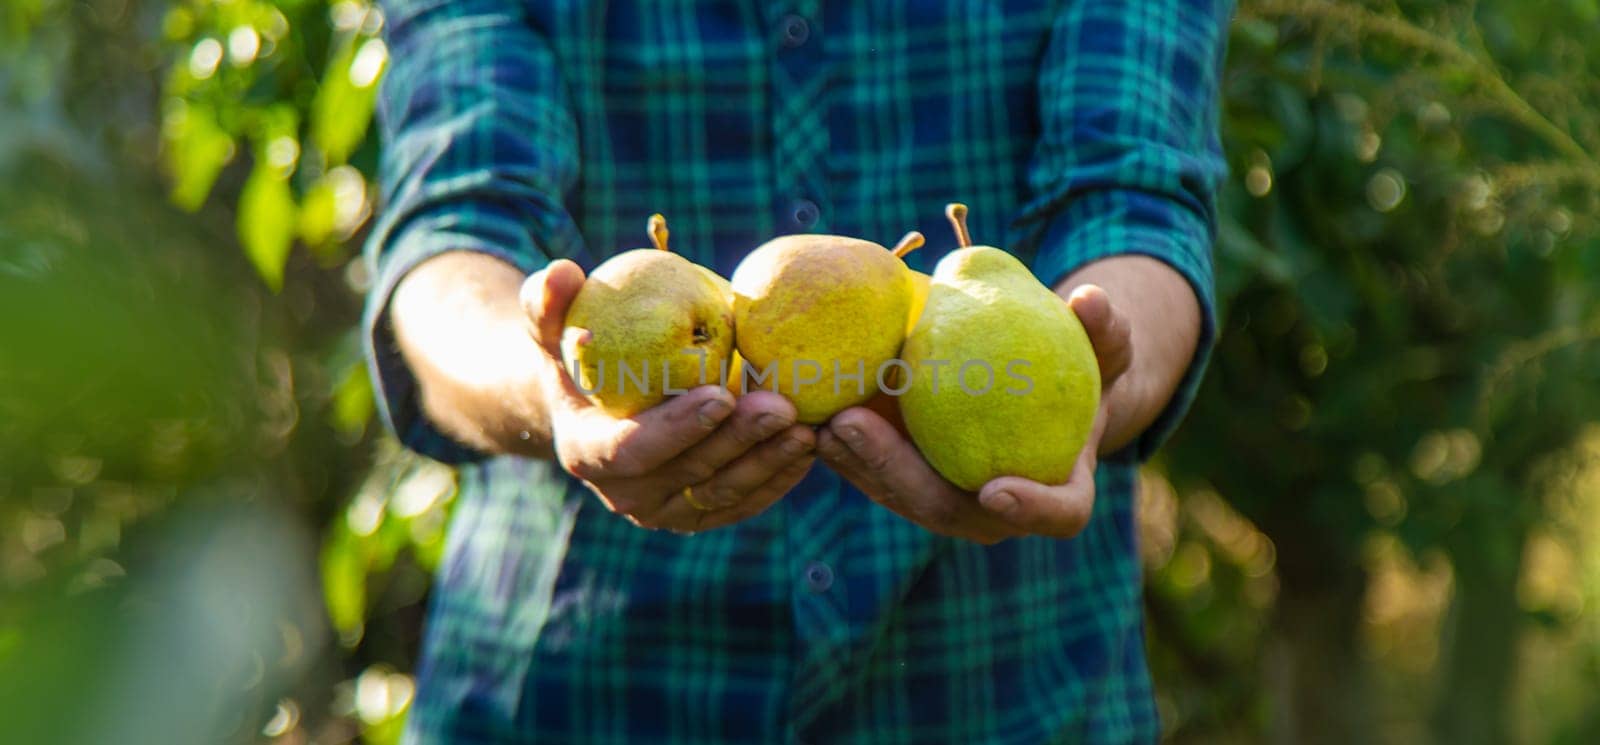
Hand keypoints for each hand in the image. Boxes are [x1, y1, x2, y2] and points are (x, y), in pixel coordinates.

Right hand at [521, 260, 815, 533]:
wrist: (600, 401)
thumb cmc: (581, 353)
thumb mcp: (555, 325)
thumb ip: (550, 301)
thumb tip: (562, 271)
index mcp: (587, 452)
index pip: (632, 449)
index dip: (677, 428)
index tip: (721, 393)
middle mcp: (625, 494)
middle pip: (689, 473)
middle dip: (738, 441)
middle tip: (782, 405)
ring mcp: (665, 510)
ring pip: (723, 493)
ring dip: (768, 461)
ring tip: (807, 425)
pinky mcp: (701, 513)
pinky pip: (744, 501)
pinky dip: (779, 476)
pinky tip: (811, 444)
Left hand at [817, 285, 1130, 543]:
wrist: (1039, 387)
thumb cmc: (1081, 368)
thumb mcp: (1104, 346)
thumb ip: (1105, 331)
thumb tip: (1091, 300)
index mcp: (1061, 491)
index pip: (1056, 515)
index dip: (1030, 510)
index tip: (995, 489)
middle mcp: (1000, 512)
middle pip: (948, 511)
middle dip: (897, 474)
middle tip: (854, 425)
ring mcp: (950, 502)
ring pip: (899, 497)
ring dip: (856, 463)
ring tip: (821, 421)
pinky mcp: (910, 484)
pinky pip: (873, 474)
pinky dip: (844, 449)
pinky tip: (811, 415)